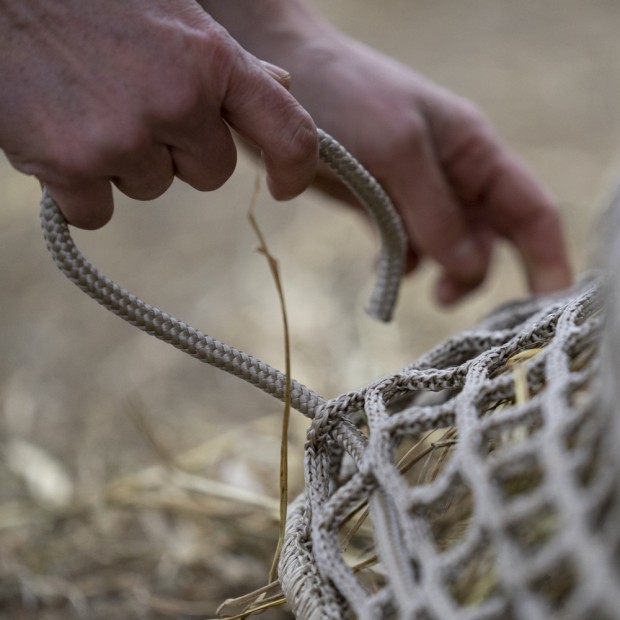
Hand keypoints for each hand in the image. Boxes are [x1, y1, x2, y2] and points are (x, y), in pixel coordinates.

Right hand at [0, 0, 316, 228]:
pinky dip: (79, 189)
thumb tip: (280, 89)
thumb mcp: (173, 13)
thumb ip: (227, 62)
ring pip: (151, 188)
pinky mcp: (71, 168)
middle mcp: (178, 101)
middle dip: (180, 152)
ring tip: (84, 102)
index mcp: (213, 58)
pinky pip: (98, 212)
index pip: (288, 131)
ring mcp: (124, 138)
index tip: (285, 188)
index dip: (295, 168)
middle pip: (210, 173)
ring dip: (125, 161)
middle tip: (130, 101)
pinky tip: (56, 136)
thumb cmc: (92, 0)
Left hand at [288, 36, 571, 303]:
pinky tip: (378, 267)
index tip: (549, 306)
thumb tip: (469, 268)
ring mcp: (415, 193)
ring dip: (436, 273)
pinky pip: (404, 247)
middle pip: (487, 238)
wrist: (280, 84)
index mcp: (473, 151)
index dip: (548, 258)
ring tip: (408, 283)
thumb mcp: (398, 149)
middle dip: (476, 274)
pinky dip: (399, 263)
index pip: (530, 210)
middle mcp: (451, 175)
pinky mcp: (380, 205)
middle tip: (444, 299)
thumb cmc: (346, 97)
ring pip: (445, 249)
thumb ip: (435, 211)